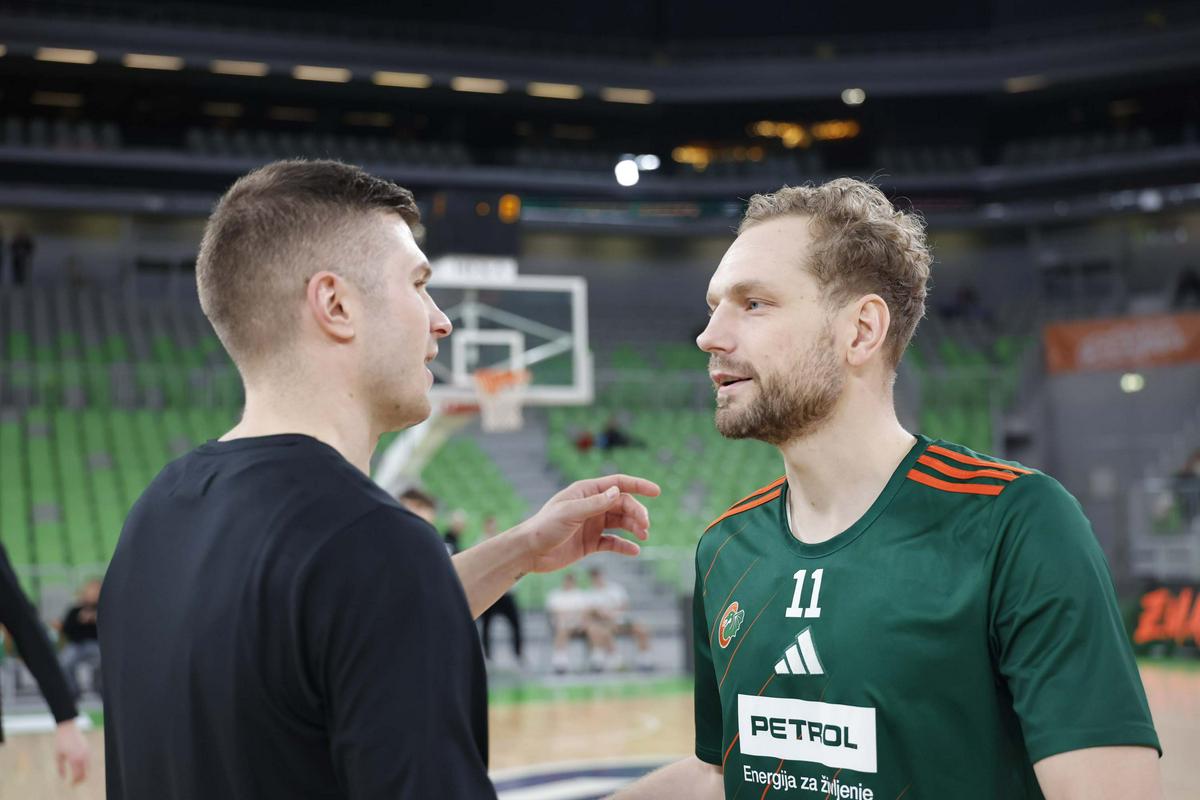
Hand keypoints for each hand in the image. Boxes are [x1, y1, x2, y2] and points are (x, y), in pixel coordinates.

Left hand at [54, 718, 89, 784]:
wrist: (68, 728)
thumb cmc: (60, 742)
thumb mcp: (58, 756)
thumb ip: (60, 768)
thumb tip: (63, 778)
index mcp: (74, 759)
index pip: (77, 775)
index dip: (74, 782)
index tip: (70, 785)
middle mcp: (83, 757)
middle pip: (85, 774)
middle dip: (80, 780)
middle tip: (74, 783)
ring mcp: (87, 752)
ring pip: (88, 768)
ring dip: (83, 773)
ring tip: (76, 777)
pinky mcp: (88, 749)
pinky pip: (88, 762)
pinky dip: (85, 767)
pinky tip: (79, 768)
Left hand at [518, 474, 659, 573]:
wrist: (529, 552)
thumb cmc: (545, 527)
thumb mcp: (570, 513)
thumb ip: (595, 504)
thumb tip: (618, 492)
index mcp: (586, 492)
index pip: (617, 484)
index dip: (638, 485)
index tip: (657, 491)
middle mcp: (591, 506)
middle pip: (623, 504)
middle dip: (637, 513)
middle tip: (645, 526)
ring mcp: (592, 524)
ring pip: (621, 523)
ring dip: (634, 528)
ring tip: (644, 536)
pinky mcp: (590, 543)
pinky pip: (613, 542)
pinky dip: (624, 546)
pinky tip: (634, 551)